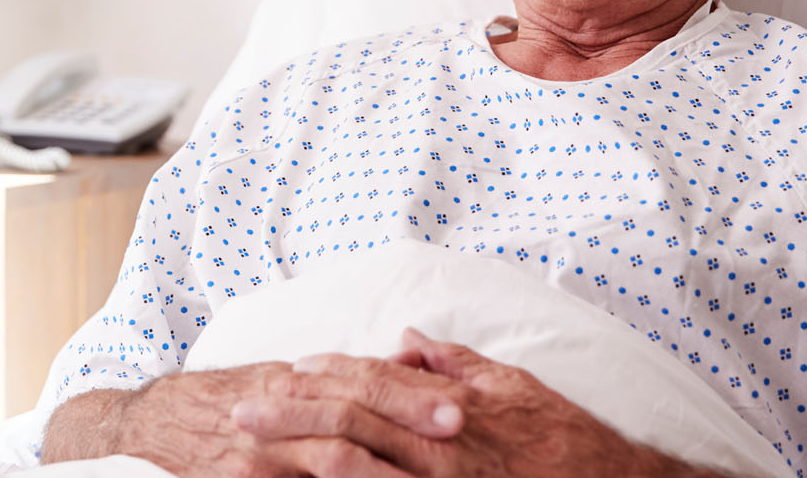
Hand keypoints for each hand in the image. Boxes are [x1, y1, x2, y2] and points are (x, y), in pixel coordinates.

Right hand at [42, 359, 457, 477]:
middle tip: (457, 427)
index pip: (366, 380)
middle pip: (357, 412)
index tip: (462, 400)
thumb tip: (397, 364)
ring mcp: (263, 451)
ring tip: (421, 474)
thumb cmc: (227, 400)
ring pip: (330, 459)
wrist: (152, 423)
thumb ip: (332, 379)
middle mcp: (282, 410)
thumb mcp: (278, 378)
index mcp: (298, 380)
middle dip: (408, 420)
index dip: (413, 391)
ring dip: (380, 466)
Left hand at [233, 328, 719, 476]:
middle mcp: (440, 443)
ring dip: (294, 461)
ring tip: (247, 460)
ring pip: (353, 468)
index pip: (377, 378)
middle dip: (291, 414)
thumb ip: (458, 363)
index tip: (288, 369)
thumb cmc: (566, 440)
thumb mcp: (516, 386)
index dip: (328, 372)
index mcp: (454, 402)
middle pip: (351, 418)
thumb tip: (408, 340)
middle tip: (240, 412)